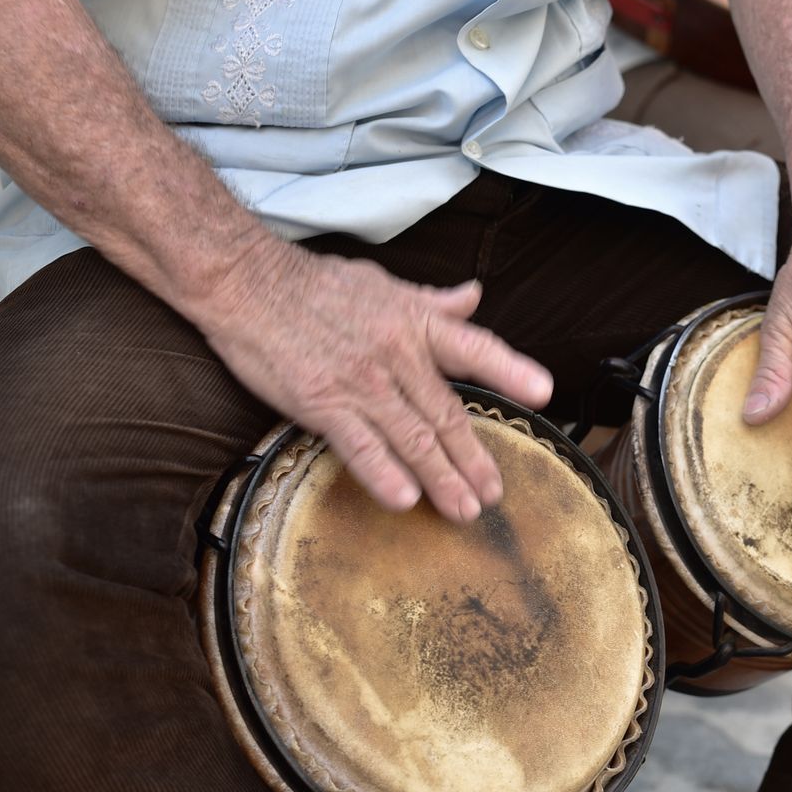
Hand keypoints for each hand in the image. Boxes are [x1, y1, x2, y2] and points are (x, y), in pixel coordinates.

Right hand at [192, 240, 552, 519]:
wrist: (247, 282)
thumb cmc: (315, 284)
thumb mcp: (383, 283)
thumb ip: (432, 299)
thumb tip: (474, 297)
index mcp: (415, 322)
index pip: (475, 346)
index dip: (511, 370)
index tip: (544, 392)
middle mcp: (396, 354)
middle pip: (447, 413)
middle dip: (474, 458)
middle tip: (494, 493)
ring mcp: (360, 381)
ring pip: (412, 438)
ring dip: (442, 479)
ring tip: (464, 510)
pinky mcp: (322, 401)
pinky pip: (360, 445)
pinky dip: (383, 474)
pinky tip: (404, 500)